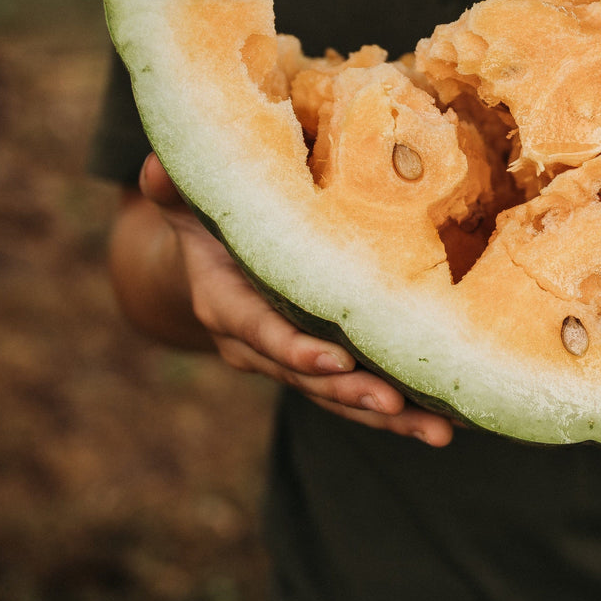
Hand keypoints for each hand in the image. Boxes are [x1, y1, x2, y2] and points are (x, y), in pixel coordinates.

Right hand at [131, 153, 453, 444]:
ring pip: (340, 399)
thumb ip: (176, 192)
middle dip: (352, 394)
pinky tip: (446, 426)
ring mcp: (292, 365)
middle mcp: (258, 347)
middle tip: (396, 404)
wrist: (210, 268)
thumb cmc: (210, 224)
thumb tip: (154, 166)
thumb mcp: (190, 205)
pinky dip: (400, 415)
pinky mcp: (323, 371)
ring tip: (438, 433)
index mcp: (227, 307)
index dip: (295, 350)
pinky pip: (358, 399)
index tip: (335, 361)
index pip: (261, 333)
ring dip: (389, 419)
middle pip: (308, 379)